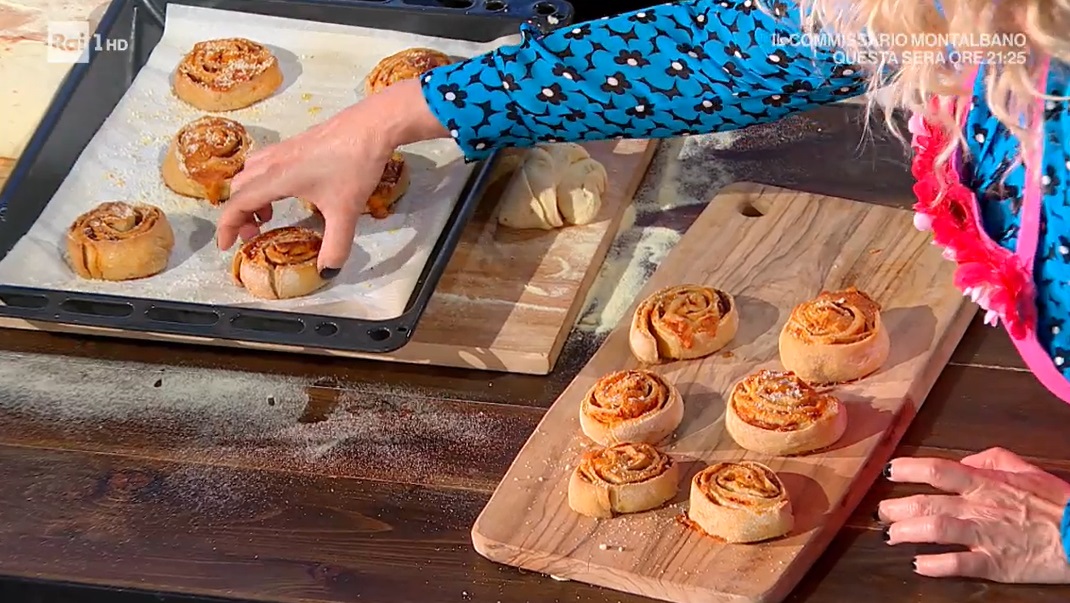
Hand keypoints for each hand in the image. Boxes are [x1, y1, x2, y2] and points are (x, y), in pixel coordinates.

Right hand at [215, 79, 448, 273]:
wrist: (373, 125)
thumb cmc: (356, 164)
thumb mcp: (346, 211)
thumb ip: (336, 246)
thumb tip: (327, 272)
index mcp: (277, 178)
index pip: (238, 204)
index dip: (227, 227)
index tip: (225, 246)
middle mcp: (274, 161)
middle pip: (239, 188)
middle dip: (239, 214)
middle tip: (255, 234)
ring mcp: (284, 149)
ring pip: (250, 171)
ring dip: (250, 195)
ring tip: (269, 215)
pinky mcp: (297, 143)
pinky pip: (266, 163)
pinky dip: (264, 181)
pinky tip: (290, 191)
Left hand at [877, 447, 1069, 582]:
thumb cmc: (1054, 502)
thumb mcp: (1024, 469)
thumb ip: (990, 459)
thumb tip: (964, 459)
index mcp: (985, 482)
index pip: (937, 469)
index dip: (908, 469)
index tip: (888, 471)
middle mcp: (979, 506)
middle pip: (926, 501)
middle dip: (896, 507)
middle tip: (882, 512)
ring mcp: (985, 535)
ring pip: (935, 529)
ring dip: (907, 532)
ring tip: (891, 536)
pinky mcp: (995, 563)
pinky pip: (958, 564)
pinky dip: (934, 565)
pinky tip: (919, 565)